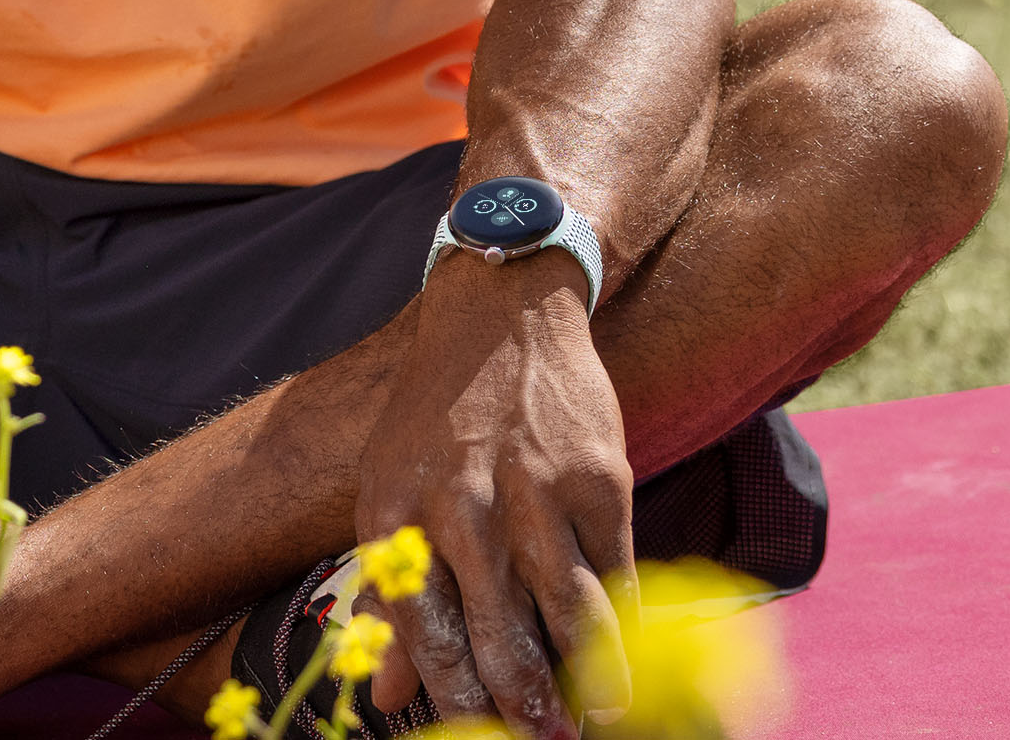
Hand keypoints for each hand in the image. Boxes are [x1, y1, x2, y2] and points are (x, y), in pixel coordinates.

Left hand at [358, 255, 630, 739]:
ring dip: (586, 682)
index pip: (425, 635)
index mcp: (397, 514)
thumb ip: (389, 591)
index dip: (455, 699)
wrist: (501, 312)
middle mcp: (463, 509)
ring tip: (594, 718)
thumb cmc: (434, 415)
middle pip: (499, 638)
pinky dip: (623, 625)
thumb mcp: (389, 489)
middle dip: (523, 706)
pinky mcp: (601, 479)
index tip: (478, 736)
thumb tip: (386, 695)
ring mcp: (537, 493)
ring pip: (567, 616)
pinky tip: (623, 657)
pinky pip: (616, 573)